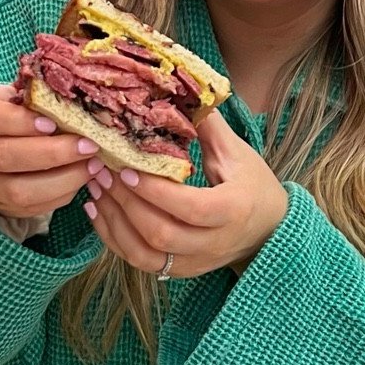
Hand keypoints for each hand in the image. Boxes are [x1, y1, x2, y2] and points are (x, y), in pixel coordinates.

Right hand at [0, 85, 96, 220]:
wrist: (1, 139)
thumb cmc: (21, 110)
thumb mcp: (26, 96)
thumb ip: (44, 97)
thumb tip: (82, 106)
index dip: (20, 122)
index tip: (53, 123)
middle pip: (4, 157)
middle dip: (52, 153)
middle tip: (88, 146)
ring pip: (17, 190)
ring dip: (62, 180)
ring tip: (93, 165)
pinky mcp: (0, 204)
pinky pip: (30, 207)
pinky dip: (61, 195)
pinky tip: (82, 179)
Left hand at [85, 109, 288, 278]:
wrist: (269, 229)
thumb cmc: (254, 185)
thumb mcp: (237, 153)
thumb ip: (207, 126)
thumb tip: (179, 93)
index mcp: (231, 210)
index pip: (189, 207)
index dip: (154, 192)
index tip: (126, 169)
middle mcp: (214, 242)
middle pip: (161, 234)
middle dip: (125, 205)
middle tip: (102, 174)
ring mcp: (196, 261)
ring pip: (145, 255)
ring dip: (114, 224)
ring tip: (96, 191)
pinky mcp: (181, 271)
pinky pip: (140, 262)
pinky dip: (115, 240)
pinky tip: (99, 214)